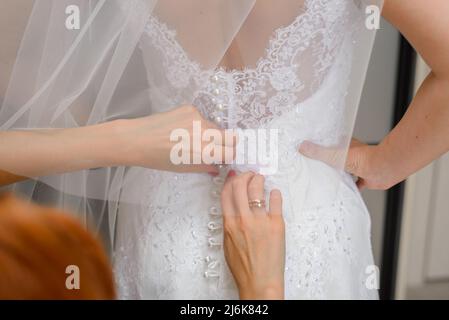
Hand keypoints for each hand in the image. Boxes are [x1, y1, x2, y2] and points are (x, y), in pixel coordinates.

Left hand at [116, 105, 234, 173]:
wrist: (138, 139)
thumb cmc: (158, 158)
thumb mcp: (183, 168)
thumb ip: (204, 167)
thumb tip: (217, 167)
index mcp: (205, 152)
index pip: (231, 152)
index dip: (228, 156)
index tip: (223, 157)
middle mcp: (205, 134)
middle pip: (230, 136)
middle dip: (226, 143)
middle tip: (216, 148)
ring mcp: (199, 118)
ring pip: (215, 127)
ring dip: (211, 134)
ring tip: (192, 138)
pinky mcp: (190, 109)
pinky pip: (202, 118)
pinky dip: (197, 124)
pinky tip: (182, 129)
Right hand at [221, 171, 284, 299]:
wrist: (260, 282)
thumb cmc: (243, 267)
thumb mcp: (228, 244)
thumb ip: (229, 224)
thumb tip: (232, 207)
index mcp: (229, 224)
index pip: (226, 193)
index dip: (230, 180)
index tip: (234, 175)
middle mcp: (243, 219)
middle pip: (240, 186)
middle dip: (245, 175)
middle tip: (250, 174)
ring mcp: (260, 221)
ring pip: (257, 189)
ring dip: (258, 180)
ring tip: (261, 179)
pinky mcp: (277, 224)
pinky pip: (276, 201)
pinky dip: (275, 193)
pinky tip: (274, 193)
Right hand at [299, 139, 396, 189]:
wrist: (383, 169)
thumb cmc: (364, 158)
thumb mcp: (336, 155)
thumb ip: (319, 152)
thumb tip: (303, 146)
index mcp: (345, 145)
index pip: (330, 145)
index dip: (320, 149)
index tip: (310, 152)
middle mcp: (352, 155)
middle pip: (336, 159)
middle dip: (327, 163)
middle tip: (314, 168)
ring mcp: (358, 167)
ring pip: (344, 171)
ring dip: (337, 175)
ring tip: (324, 180)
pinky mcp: (363, 178)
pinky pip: (354, 184)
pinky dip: (349, 188)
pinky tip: (342, 192)